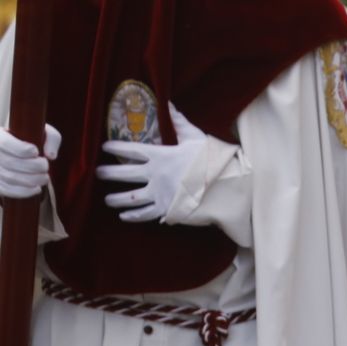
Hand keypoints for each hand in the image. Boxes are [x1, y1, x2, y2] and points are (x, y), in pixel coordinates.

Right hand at [0, 124, 60, 198]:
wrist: (20, 153)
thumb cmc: (32, 140)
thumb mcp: (44, 133)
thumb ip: (51, 139)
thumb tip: (50, 156)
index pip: (5, 143)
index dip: (23, 150)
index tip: (36, 152)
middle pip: (10, 162)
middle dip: (33, 167)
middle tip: (46, 167)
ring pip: (9, 178)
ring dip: (32, 180)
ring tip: (45, 178)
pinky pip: (7, 191)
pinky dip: (25, 192)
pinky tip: (37, 188)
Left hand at [97, 106, 204, 222]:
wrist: (223, 185)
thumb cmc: (210, 160)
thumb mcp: (195, 137)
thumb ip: (179, 122)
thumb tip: (168, 103)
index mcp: (159, 155)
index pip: (130, 150)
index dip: (115, 148)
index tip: (104, 147)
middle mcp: (154, 175)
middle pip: (123, 174)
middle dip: (108, 173)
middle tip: (97, 173)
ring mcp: (159, 193)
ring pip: (130, 197)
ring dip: (115, 199)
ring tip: (107, 199)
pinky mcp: (166, 209)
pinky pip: (145, 214)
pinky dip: (133, 216)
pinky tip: (124, 215)